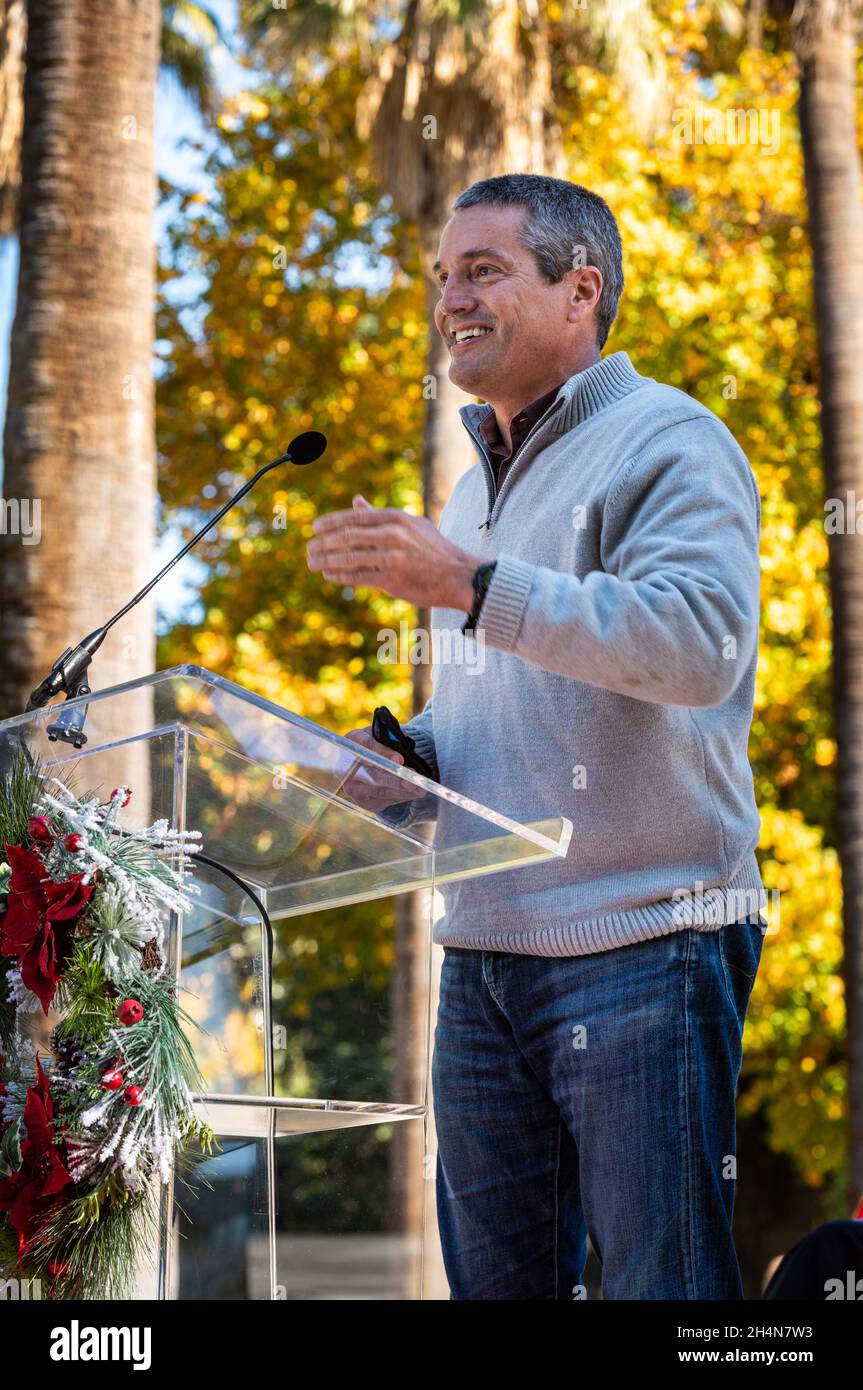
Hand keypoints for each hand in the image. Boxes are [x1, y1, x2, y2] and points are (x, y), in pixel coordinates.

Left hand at [307, 495, 477, 610]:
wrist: (459, 576)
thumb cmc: (434, 550)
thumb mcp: (411, 525)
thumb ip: (381, 514)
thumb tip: (356, 501)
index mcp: (396, 518)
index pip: (355, 517)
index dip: (331, 523)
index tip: (315, 529)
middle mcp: (392, 534)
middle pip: (347, 536)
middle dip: (323, 543)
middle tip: (309, 548)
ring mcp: (391, 557)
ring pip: (348, 557)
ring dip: (326, 561)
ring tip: (312, 563)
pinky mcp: (391, 579)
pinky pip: (357, 577)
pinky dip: (339, 576)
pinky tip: (329, 575)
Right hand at [340, 725, 413, 813]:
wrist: (369, 761)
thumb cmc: (379, 744)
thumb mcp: (385, 734)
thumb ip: (393, 737)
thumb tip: (401, 752)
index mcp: (353, 742)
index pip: (366, 746)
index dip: (382, 752)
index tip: (400, 759)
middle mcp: (347, 765)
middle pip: (372, 774)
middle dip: (395, 778)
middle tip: (413, 779)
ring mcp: (353, 786)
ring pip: (379, 791)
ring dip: (401, 791)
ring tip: (420, 788)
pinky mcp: (363, 801)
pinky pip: (383, 801)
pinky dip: (400, 797)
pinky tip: (412, 793)